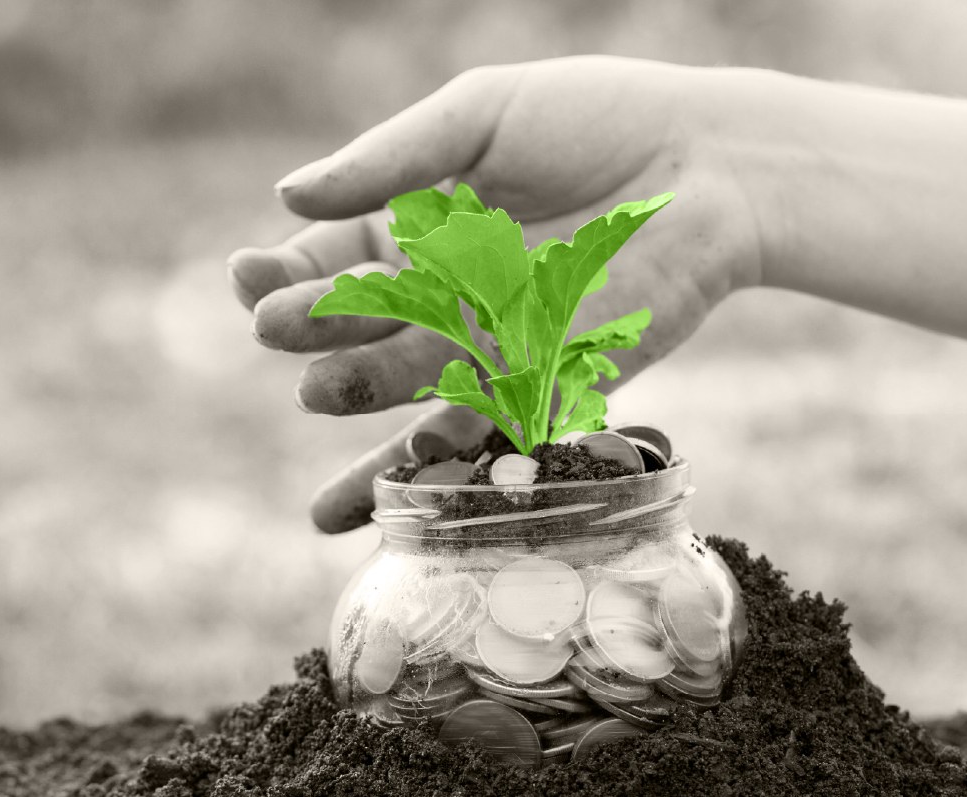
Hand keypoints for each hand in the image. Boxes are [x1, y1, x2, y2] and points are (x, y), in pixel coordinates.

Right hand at [230, 56, 770, 533]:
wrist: (716, 169)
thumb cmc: (602, 120)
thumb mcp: (481, 116)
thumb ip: (389, 160)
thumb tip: (288, 193)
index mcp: (412, 228)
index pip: (324, 260)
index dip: (281, 273)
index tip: (250, 276)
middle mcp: (436, 294)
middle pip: (351, 324)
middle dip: (308, 328)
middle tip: (276, 327)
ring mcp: (481, 346)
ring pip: (393, 385)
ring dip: (351, 392)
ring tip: (317, 389)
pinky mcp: (534, 389)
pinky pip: (463, 440)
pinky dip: (406, 478)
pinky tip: (350, 510)